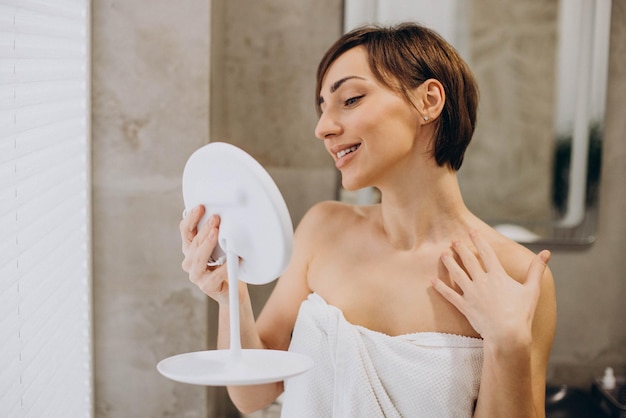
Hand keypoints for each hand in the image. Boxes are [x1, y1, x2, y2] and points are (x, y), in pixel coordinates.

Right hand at [180, 205, 229, 303]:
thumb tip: (222, 214)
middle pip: (193, 242)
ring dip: (207, 243)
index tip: (200, 207)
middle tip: (215, 218)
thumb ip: (217, 233)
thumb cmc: (227, 265)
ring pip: (198, 258)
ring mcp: (197, 276)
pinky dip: (224, 266)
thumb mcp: (221, 246)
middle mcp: (190, 262)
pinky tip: (233, 259)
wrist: (234, 291)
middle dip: (204, 228)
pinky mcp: (207, 287)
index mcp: (191, 250)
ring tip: (216, 233)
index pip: (186, 231)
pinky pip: (214, 275)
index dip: (191, 218)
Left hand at [431, 230, 549, 343]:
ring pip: (457, 274)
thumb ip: (536, 270)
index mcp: (498, 276)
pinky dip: (440, 288)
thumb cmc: (522, 314)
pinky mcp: (464, 306)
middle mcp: (482, 282)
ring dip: (449, 263)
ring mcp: (472, 294)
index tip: (472, 231)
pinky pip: (449, 295)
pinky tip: (431, 281)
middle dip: (461, 249)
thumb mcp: (532, 290)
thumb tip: (547, 253)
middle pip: (469, 261)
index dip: (479, 241)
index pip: (487, 253)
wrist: (508, 335)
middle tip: (453, 241)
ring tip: (442, 254)